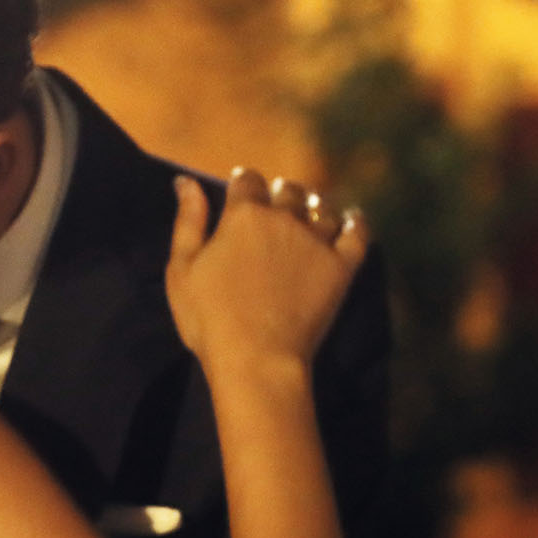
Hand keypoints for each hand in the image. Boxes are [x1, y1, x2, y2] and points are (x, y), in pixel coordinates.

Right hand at [164, 168, 368, 370]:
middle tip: (277, 202)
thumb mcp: (181, 268)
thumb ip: (188, 221)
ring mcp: (317, 241)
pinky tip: (352, 219)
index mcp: (244, 214)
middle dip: (281, 192)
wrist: (256, 358)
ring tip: (310, 212)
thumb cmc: (210, 317)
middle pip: (288, 190)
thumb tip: (186, 180)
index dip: (244, 182)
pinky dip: (355, 223)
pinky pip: (356, 234)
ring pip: (322, 208)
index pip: (247, 180)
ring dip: (314, 205)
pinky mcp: (341, 266)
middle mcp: (284, 217)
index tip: (241, 190)